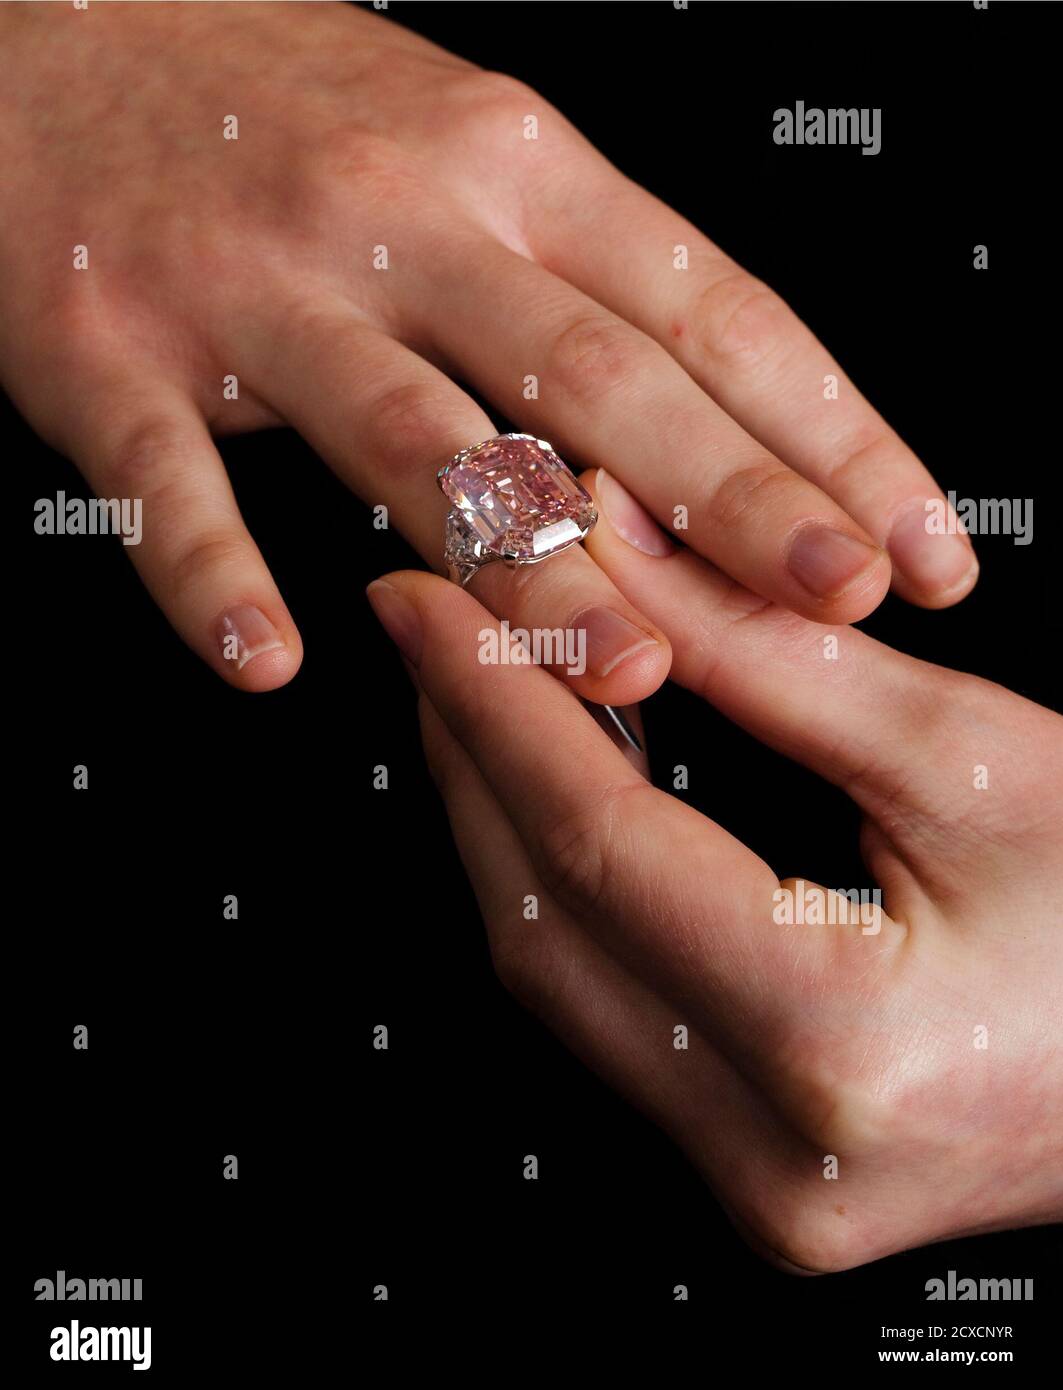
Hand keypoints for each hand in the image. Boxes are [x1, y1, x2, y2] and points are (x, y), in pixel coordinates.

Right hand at [2, 3, 975, 699]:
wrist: (45, 27)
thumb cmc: (276, 105)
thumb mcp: (463, 143)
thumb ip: (579, 278)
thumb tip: (720, 429)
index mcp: (512, 163)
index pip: (709, 307)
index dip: (828, 429)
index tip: (915, 533)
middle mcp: (399, 216)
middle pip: (595, 375)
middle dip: (733, 498)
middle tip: (838, 597)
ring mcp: (250, 286)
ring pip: (412, 437)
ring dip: (523, 562)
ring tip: (623, 667)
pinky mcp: (103, 349)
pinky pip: (170, 482)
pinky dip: (216, 578)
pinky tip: (275, 662)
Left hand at [365, 529, 1061, 1271]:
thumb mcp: (970, 756)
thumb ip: (771, 656)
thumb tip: (626, 554)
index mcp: (845, 1050)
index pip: (599, 845)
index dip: (499, 704)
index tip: (433, 604)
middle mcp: (782, 1157)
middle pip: (549, 923)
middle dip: (479, 758)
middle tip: (447, 632)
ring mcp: (765, 1187)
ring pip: (566, 981)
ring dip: (514, 825)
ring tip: (495, 695)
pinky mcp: (764, 1173)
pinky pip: (617, 1020)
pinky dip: (579, 896)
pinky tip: (573, 801)